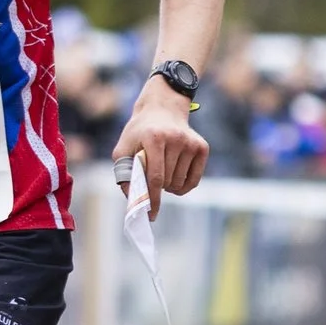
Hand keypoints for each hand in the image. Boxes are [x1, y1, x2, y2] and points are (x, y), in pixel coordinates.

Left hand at [108, 78, 206, 216]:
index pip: (155, 177)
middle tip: (150, 180)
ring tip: (162, 173)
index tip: (150, 215)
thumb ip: (124, 173)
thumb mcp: (123, 147)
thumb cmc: (139, 133)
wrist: (161, 109)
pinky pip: (194, 181)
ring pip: (180, 183)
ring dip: (169, 187)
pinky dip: (183, 186)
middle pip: (168, 182)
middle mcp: (176, 139)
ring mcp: (191, 142)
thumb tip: (133, 199)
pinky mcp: (202, 147)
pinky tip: (174, 177)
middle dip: (158, 189)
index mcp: (154, 138)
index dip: (152, 199)